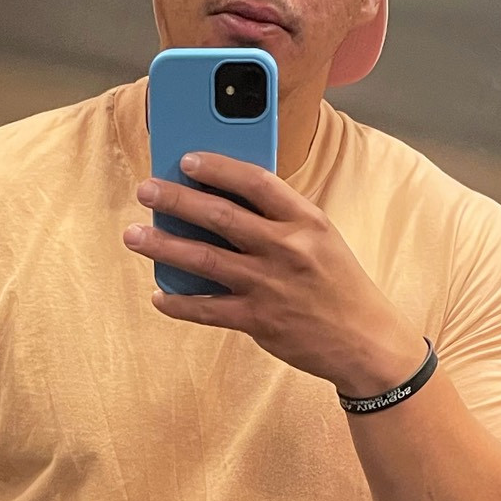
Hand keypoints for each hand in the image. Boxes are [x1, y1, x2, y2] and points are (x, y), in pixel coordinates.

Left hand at [123, 152, 425, 395]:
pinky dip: (179, 303)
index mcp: (306, 220)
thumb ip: (280, 219)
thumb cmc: (338, 284)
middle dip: (176, 200)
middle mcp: (287, 248)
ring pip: (204, 260)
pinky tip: (158, 295)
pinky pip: (208, 310)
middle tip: (145, 190)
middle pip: (220, 217)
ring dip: (163, 246)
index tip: (187, 159)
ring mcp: (271, 285)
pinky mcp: (260, 320)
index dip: (218, 168)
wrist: (366, 341)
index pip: (256, 182)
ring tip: (134, 235)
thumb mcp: (322, 239)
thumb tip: (223, 201)